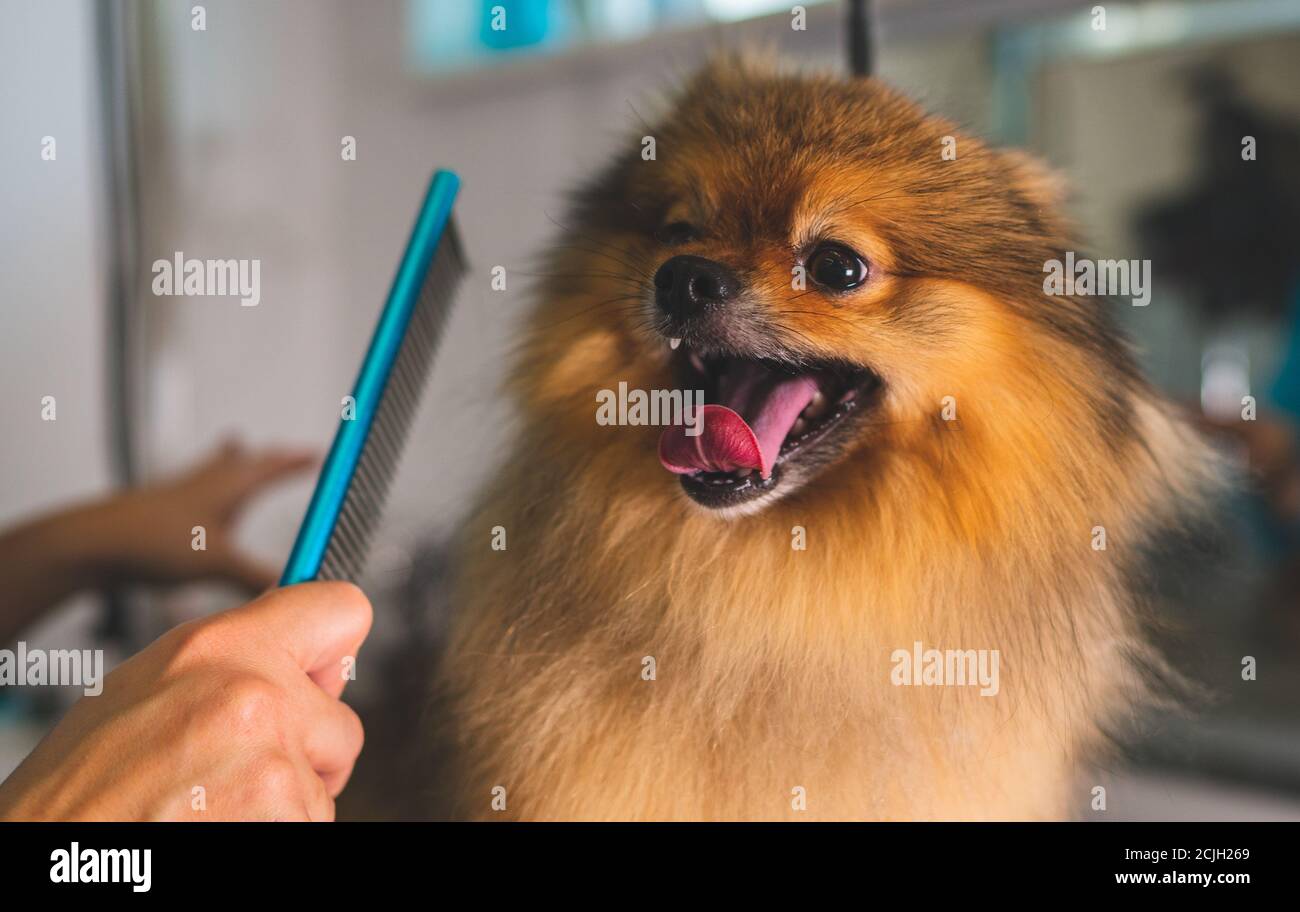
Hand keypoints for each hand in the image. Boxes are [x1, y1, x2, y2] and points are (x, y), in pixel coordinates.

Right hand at [0, 582, 370, 820]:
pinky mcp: (286, 819)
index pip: (344, 609)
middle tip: (236, 771)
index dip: (332, 649)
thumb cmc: (83, 782)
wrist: (43, 852)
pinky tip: (218, 827)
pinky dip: (277, 831)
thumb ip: (235, 658)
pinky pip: (314, 824)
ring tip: (211, 804)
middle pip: (345, 721)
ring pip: (326, 783)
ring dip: (286, 799)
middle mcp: (257, 695)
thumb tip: (307, 650)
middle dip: (306, 750)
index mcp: (222, 646)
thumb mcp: (146, 685)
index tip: (320, 674)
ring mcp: (274, 762)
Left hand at [80, 439, 316, 591]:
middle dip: (268, 458)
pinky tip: (198, 508)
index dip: (295, 463)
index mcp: (225, 486)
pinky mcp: (159, 515)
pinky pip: (192, 496)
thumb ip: (257, 575)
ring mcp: (179, 497)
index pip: (270, 466)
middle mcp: (203, 484)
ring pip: (213, 472)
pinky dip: (204, 493)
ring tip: (235, 447)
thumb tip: (293, 588)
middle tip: (286, 454)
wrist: (93, 543)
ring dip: (231, 463)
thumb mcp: (216, 561)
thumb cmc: (151, 540)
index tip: (316, 455)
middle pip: (243, 463)